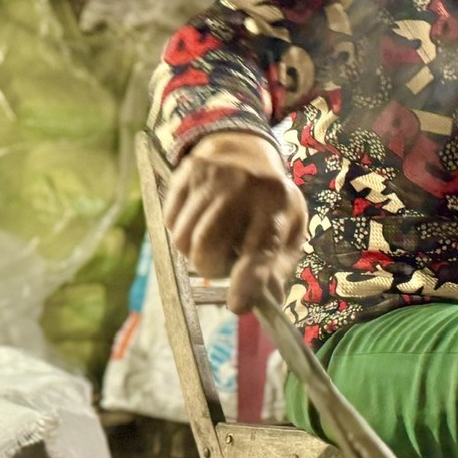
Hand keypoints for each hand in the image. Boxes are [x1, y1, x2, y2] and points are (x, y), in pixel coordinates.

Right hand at [162, 131, 307, 313]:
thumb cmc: (269, 204)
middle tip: (225, 263)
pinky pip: (169, 222)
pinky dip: (182, 232)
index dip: (248, 281)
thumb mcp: (287, 232)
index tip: (238, 306)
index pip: (260, 249)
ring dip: (195, 253)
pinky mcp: (186, 173)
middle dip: (213, 268)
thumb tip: (267, 303)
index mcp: (276, 205)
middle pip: (207, 248)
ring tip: (215, 240)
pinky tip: (200, 221)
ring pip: (183, 239)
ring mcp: (211, 176)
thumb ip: (278, 269)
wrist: (244, 152)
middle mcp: (243, 186)